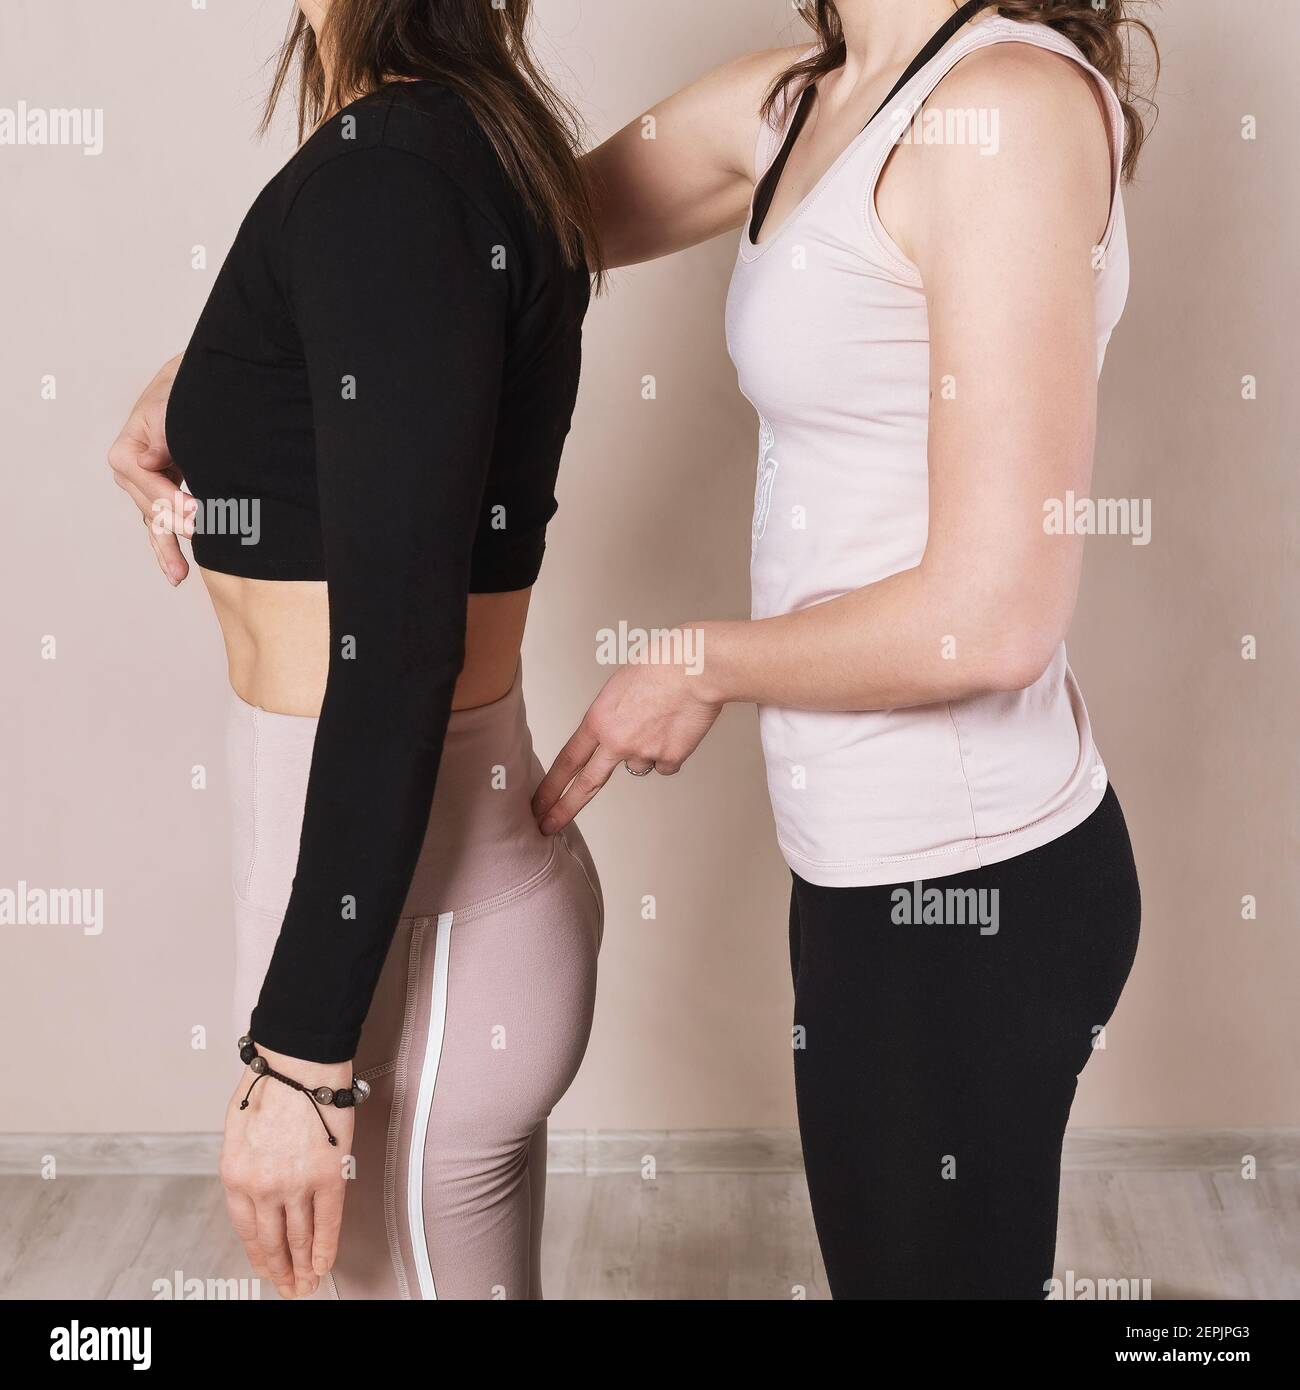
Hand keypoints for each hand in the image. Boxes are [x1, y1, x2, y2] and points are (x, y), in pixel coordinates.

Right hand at [106, 354, 193, 585]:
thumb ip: (162, 438)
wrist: (191, 389)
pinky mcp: (161, 496)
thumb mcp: (169, 411)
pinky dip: (168, 547)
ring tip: (179, 576)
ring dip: (168, 550)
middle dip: (178, 528)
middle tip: (205, 543)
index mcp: (127, 453)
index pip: (153, 486)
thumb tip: (149, 461)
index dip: (176, 503)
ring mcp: (145, 488)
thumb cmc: (179, 397)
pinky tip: (177, 570)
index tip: (202, 515)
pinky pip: (162, 525)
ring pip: (156, 524)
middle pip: (154, 509)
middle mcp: (131, 474)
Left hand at [219, 1046, 353, 1300]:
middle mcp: (262, 1188)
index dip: (259, 1255)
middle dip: (280, 1270)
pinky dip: (326, 1247)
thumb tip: (254, 1187)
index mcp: (235, 1176)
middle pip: (272, 1241)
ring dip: (302, 1266)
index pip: (247, 1229)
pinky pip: (328, 1222)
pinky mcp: (328, 1176)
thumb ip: (243, 1163)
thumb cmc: (268, 1085)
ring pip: (299, 1238)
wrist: (298, 1064)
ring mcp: (296, 1185)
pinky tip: (324, 1264)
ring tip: (307, 1284)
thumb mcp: (236, 1129)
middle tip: (288, 1288)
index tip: (267, 1269)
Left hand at [532, 654, 722, 834]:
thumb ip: (610, 716)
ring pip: (637, 766)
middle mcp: (617, 743)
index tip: (538, 803)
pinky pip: (665, 764)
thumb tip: (613, 732)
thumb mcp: (619, 687)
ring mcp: (644, 754)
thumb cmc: (660, 666)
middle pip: (587, 784)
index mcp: (599, 721)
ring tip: (658, 722)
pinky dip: (669, 752)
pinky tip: (676, 730)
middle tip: (547, 826)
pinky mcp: (670, 759)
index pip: (567, 760)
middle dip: (564, 808)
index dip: (550, 785)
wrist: (695, 671)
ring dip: (643, 753)